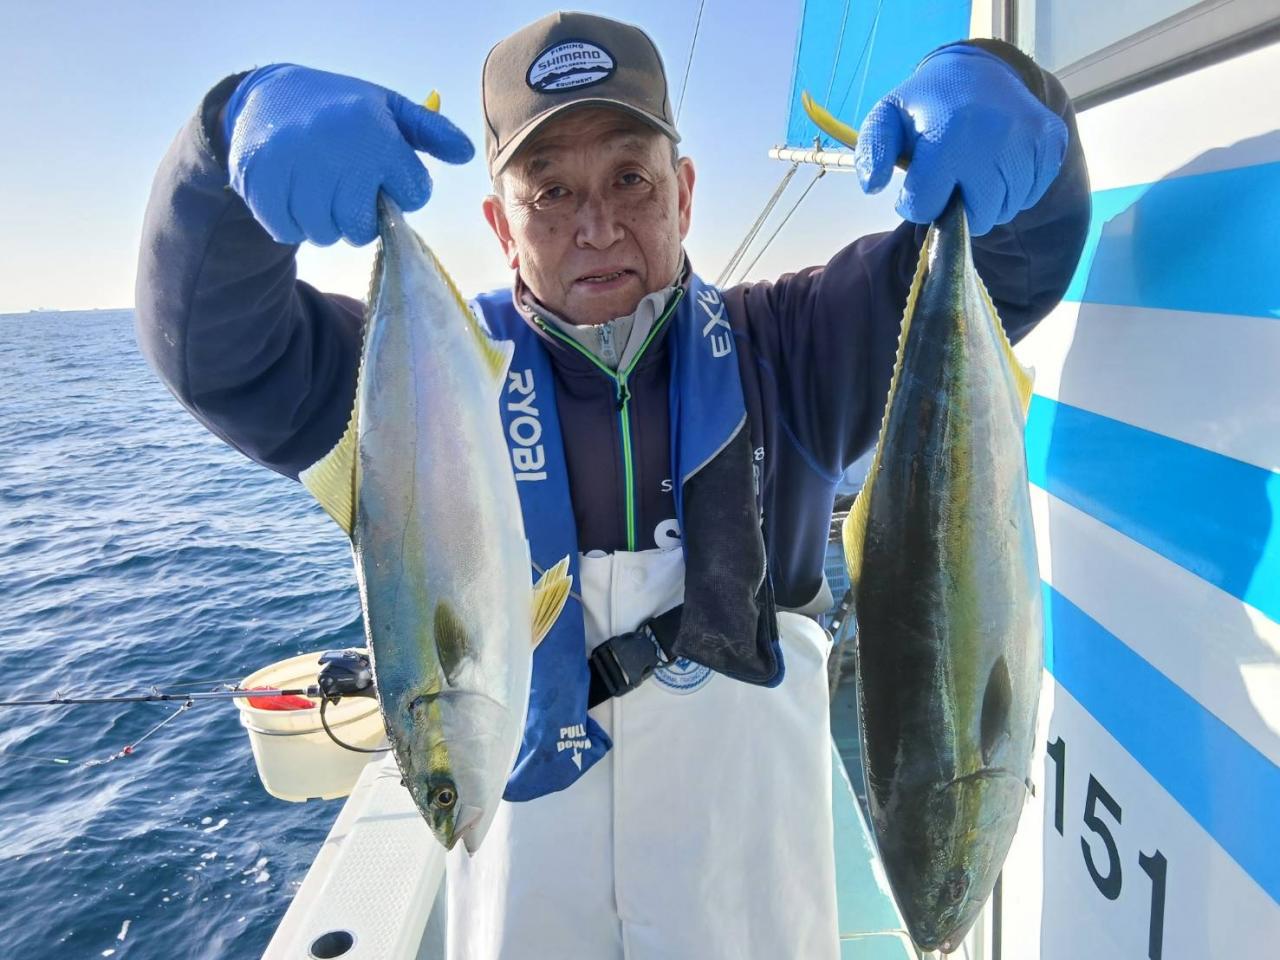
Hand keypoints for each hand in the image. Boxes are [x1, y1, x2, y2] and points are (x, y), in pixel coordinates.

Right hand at [223, 64, 474, 245]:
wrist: (265, 96)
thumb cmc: (341, 109)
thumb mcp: (388, 108)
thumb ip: (431, 131)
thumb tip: (465, 153)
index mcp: (375, 134)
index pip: (414, 195)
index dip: (403, 190)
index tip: (384, 172)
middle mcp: (336, 152)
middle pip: (363, 229)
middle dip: (360, 217)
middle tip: (348, 190)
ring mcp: (295, 169)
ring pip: (326, 235)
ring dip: (326, 222)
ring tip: (320, 190)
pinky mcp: (260, 184)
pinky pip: (290, 233)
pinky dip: (293, 223)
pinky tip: (294, 195)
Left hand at [853, 46, 1066, 235]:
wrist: (982, 69)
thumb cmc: (929, 103)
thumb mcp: (887, 117)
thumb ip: (872, 151)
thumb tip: (873, 186)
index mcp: (949, 133)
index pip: (926, 206)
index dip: (916, 201)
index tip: (920, 179)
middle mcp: (995, 139)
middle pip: (974, 218)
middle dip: (956, 208)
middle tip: (950, 179)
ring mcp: (1029, 142)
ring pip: (1004, 211)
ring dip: (985, 202)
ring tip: (974, 169)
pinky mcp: (1051, 144)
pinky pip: (1029, 196)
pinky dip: (1011, 191)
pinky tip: (997, 164)